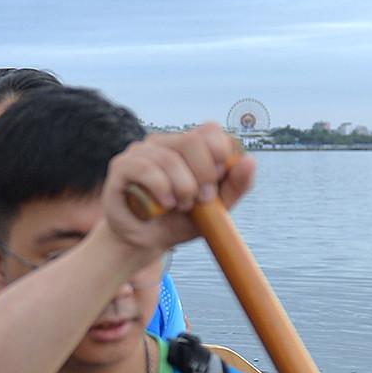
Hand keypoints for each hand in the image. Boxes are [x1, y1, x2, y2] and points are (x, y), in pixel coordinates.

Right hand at [99, 123, 253, 255]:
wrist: (145, 242)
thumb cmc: (179, 221)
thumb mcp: (216, 209)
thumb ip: (236, 186)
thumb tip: (250, 160)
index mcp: (187, 146)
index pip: (210, 130)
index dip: (219, 153)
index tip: (217, 181)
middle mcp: (164, 142)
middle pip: (191, 140)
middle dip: (203, 174)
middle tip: (201, 199)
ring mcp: (140, 151)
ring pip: (170, 158)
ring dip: (182, 188)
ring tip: (180, 206)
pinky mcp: (121, 166)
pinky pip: (146, 168)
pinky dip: (161, 188)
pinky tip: (165, 204)